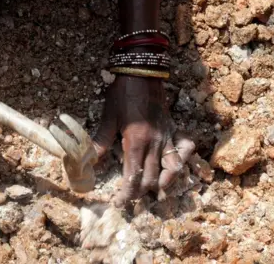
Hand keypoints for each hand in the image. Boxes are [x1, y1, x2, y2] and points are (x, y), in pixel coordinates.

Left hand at [93, 76, 194, 206]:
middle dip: (140, 194)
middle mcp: (155, 144)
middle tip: (129, 198)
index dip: (127, 195)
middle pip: (152, 180)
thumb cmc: (121, 94)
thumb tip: (88, 161)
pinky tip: (173, 166)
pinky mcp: (173, 129)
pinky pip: (185, 148)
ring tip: (153, 191)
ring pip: (173, 170)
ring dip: (164, 184)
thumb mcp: (108, 118)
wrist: (142, 71)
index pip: (134, 178)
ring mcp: (167, 137)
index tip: (119, 203)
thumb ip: (101, 142)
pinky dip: (182, 160)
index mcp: (136, 142)